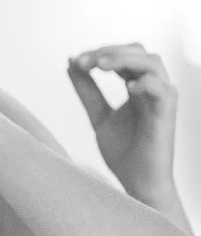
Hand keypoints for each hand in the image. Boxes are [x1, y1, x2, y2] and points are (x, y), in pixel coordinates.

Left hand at [68, 44, 177, 205]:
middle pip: (137, 51)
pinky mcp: (166, 114)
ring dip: (124, 59)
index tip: (75, 61)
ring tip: (100, 65)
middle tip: (83, 62)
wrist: (137, 184)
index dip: (99, 53)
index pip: (122, 55)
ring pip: (152, 62)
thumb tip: (71, 63)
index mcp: (137, 87)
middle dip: (108, 51)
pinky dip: (145, 83)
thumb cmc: (125, 153)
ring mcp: (161, 99)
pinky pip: (162, 89)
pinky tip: (127, 88)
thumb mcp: (98, 116)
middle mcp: (152, 88)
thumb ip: (87, 91)